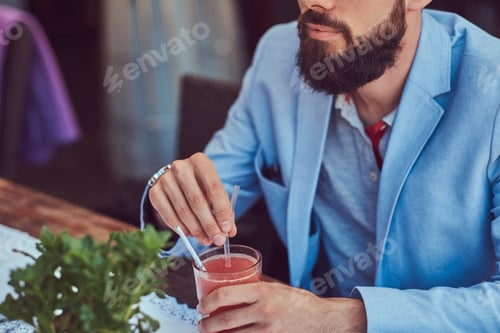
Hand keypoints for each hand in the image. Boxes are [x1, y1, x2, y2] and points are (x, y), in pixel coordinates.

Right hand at [148, 153, 235, 245]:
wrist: (175, 179)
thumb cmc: (200, 185)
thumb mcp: (214, 191)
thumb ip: (224, 209)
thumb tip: (229, 231)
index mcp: (200, 162)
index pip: (214, 188)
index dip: (222, 210)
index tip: (227, 228)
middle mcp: (181, 167)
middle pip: (197, 201)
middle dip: (209, 224)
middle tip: (217, 240)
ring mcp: (165, 179)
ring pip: (183, 210)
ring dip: (196, 230)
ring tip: (206, 240)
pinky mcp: (154, 191)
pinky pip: (168, 215)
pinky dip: (181, 228)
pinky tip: (190, 235)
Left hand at [197, 282, 366, 332]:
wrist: (323, 320)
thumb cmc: (300, 302)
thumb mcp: (277, 287)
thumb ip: (257, 285)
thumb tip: (236, 282)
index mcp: (262, 292)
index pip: (225, 295)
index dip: (207, 302)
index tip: (202, 305)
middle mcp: (263, 311)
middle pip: (224, 321)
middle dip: (207, 325)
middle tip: (202, 323)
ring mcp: (268, 331)